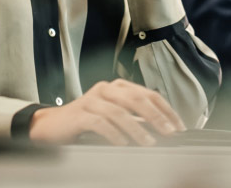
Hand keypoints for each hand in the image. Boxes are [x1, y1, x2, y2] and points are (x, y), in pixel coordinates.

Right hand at [29, 79, 185, 145]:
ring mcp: (91, 100)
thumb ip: (135, 119)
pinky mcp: (79, 114)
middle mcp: (106, 89)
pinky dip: (114, 134)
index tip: (179, 126)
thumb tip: (163, 130)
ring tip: (148, 143)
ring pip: (119, 112)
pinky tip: (122, 144)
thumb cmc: (86, 123)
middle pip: (136, 99)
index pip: (148, 94)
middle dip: (156, 116)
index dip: (166, 109)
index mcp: (118, 87)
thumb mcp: (114, 118)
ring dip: (137, 129)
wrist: (52, 126)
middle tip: (169, 132)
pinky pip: (100, 122)